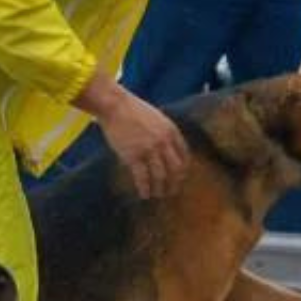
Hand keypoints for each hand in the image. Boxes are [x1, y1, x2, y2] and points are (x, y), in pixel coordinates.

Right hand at [87, 79, 187, 199]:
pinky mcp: (134, 156)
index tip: (181, 177)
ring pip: (161, 176)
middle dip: (175, 182)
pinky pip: (143, 178)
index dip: (184, 169)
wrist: (115, 105)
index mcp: (171, 131)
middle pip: (176, 169)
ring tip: (158, 194)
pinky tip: (144, 195)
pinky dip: (145, 188)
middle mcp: (164, 142)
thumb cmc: (133, 110)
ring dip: (161, 188)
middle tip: (172, 191)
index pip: (184, 155)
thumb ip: (164, 133)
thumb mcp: (157, 118)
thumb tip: (166, 150)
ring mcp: (149, 149)